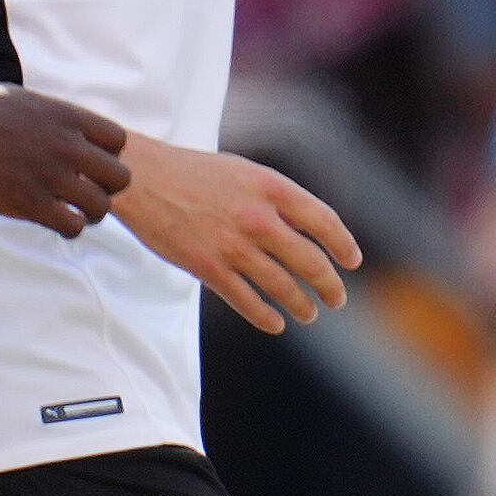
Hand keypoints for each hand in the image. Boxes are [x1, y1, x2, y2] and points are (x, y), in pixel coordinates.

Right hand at [0, 83, 130, 237]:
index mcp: (65, 116)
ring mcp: (51, 175)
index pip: (117, 141)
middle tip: (84, 193)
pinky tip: (52, 223)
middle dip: (105, 189)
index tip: (86, 164)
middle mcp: (67, 145)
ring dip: (88, 214)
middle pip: (119, 178)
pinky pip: (73, 226)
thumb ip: (48, 116)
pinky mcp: (31, 203)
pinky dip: (68, 229)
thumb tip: (55, 124)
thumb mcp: (21, 100)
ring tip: (70, 212)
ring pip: (100, 207)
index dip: (107, 156)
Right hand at [118, 135, 362, 331]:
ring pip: (283, 286)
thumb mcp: (244, 172)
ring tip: (309, 314)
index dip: (343, 245)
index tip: (352, 262)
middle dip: (330, 286)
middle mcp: (259, 218)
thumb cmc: (194, 172)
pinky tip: (276, 323)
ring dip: (302, 305)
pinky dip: (266, 316)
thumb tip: (307, 225)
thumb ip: (276, 197)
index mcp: (272, 188)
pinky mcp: (208, 268)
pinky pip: (247, 301)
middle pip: (310, 261)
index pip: (324, 221)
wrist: (143, 179)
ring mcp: (234, 246)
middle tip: (337, 299)